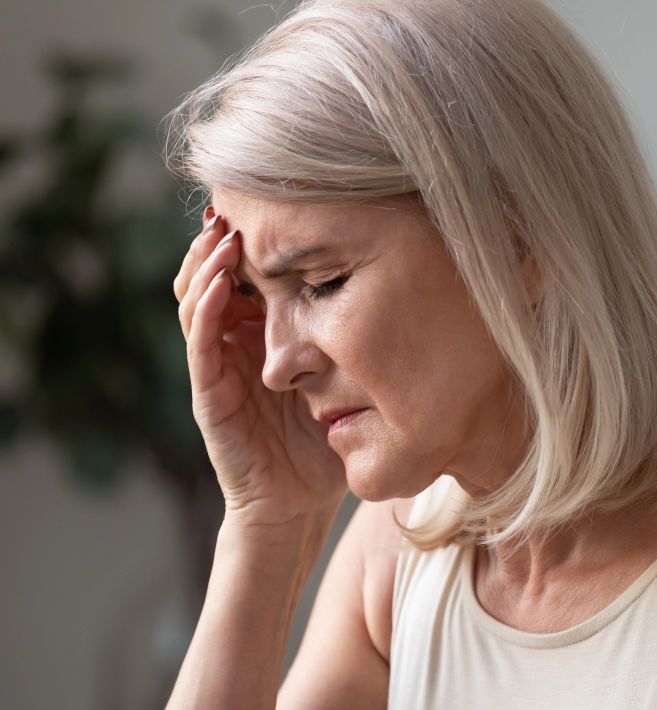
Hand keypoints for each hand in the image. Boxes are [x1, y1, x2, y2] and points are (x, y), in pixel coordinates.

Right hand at [173, 206, 349, 525]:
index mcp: (263, 338)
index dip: (255, 242)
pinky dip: (206, 311)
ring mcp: (218, 368)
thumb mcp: (346, 382)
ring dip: (207, 265)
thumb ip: (355, 345)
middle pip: (216, 278)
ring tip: (224, 233)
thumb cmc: (324, 445)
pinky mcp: (209, 395)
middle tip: (241, 205)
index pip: (250, 278)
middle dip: (224, 240)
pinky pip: (201, 345)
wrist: (299, 503)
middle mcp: (236, 345)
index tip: (275, 205)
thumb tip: (405, 295)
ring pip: (198, 302)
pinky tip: (220, 284)